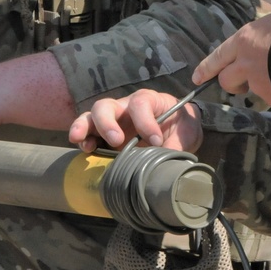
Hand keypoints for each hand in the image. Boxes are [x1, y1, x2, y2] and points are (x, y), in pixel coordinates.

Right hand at [69, 89, 203, 153]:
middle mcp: (125, 107)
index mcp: (148, 101)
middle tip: (116, 140)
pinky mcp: (105, 136)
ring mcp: (113, 120)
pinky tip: (86, 151)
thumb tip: (165, 168)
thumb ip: (176, 147)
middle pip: (106, 105)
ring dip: (84, 129)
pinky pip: (88, 134)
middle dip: (107, 123)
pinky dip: (84, 141)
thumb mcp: (187, 134)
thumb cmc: (181, 127)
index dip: (145, 121)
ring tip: (84, 144)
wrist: (180, 131)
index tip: (156, 140)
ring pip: (91, 117)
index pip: (140, 103)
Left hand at [192, 7, 270, 115]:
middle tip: (245, 85)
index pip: (218, 56)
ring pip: (252, 93)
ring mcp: (258, 83)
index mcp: (245, 40)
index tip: (197, 78)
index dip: (207, 68)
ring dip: (264, 92)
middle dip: (233, 84)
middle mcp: (246, 62)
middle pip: (226, 80)